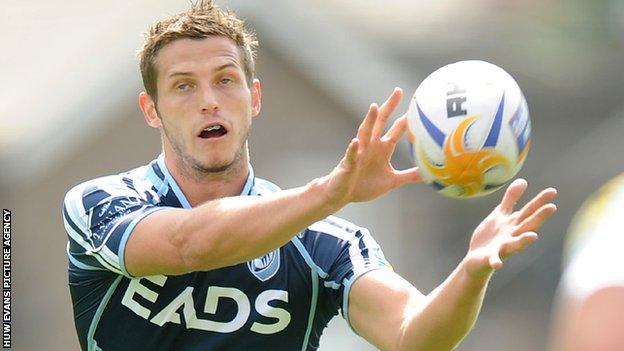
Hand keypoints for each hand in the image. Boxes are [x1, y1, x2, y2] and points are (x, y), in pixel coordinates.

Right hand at [319, 88, 422, 206]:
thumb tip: (428, 174)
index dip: (406, 118)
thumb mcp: (392, 181)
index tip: (417, 104)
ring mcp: (359, 153)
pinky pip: (351, 155)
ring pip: (365, 133)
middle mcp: (371, 146)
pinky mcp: (348, 164)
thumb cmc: (364, 186)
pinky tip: (355, 142)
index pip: (396, 129)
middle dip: (389, 107)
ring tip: (374, 107)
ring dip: (369, 120)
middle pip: (381, 122)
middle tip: (398, 91)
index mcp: (383, 148)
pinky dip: (353, 148)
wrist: (342, 194)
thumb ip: (409, 176)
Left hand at [464, 179, 556, 277]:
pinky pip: (494, 259)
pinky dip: (496, 261)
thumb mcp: (500, 214)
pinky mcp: (491, 257)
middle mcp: (513, 236)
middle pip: (528, 225)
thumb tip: (523, 180)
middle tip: (552, 207)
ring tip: (533, 237)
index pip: (529, 210)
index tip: (553, 191)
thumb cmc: (491, 236)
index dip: (540, 201)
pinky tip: (498, 264)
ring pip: (516, 244)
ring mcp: (503, 247)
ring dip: (524, 241)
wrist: (476, 258)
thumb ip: (511, 199)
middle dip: (539, 217)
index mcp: (514, 224)